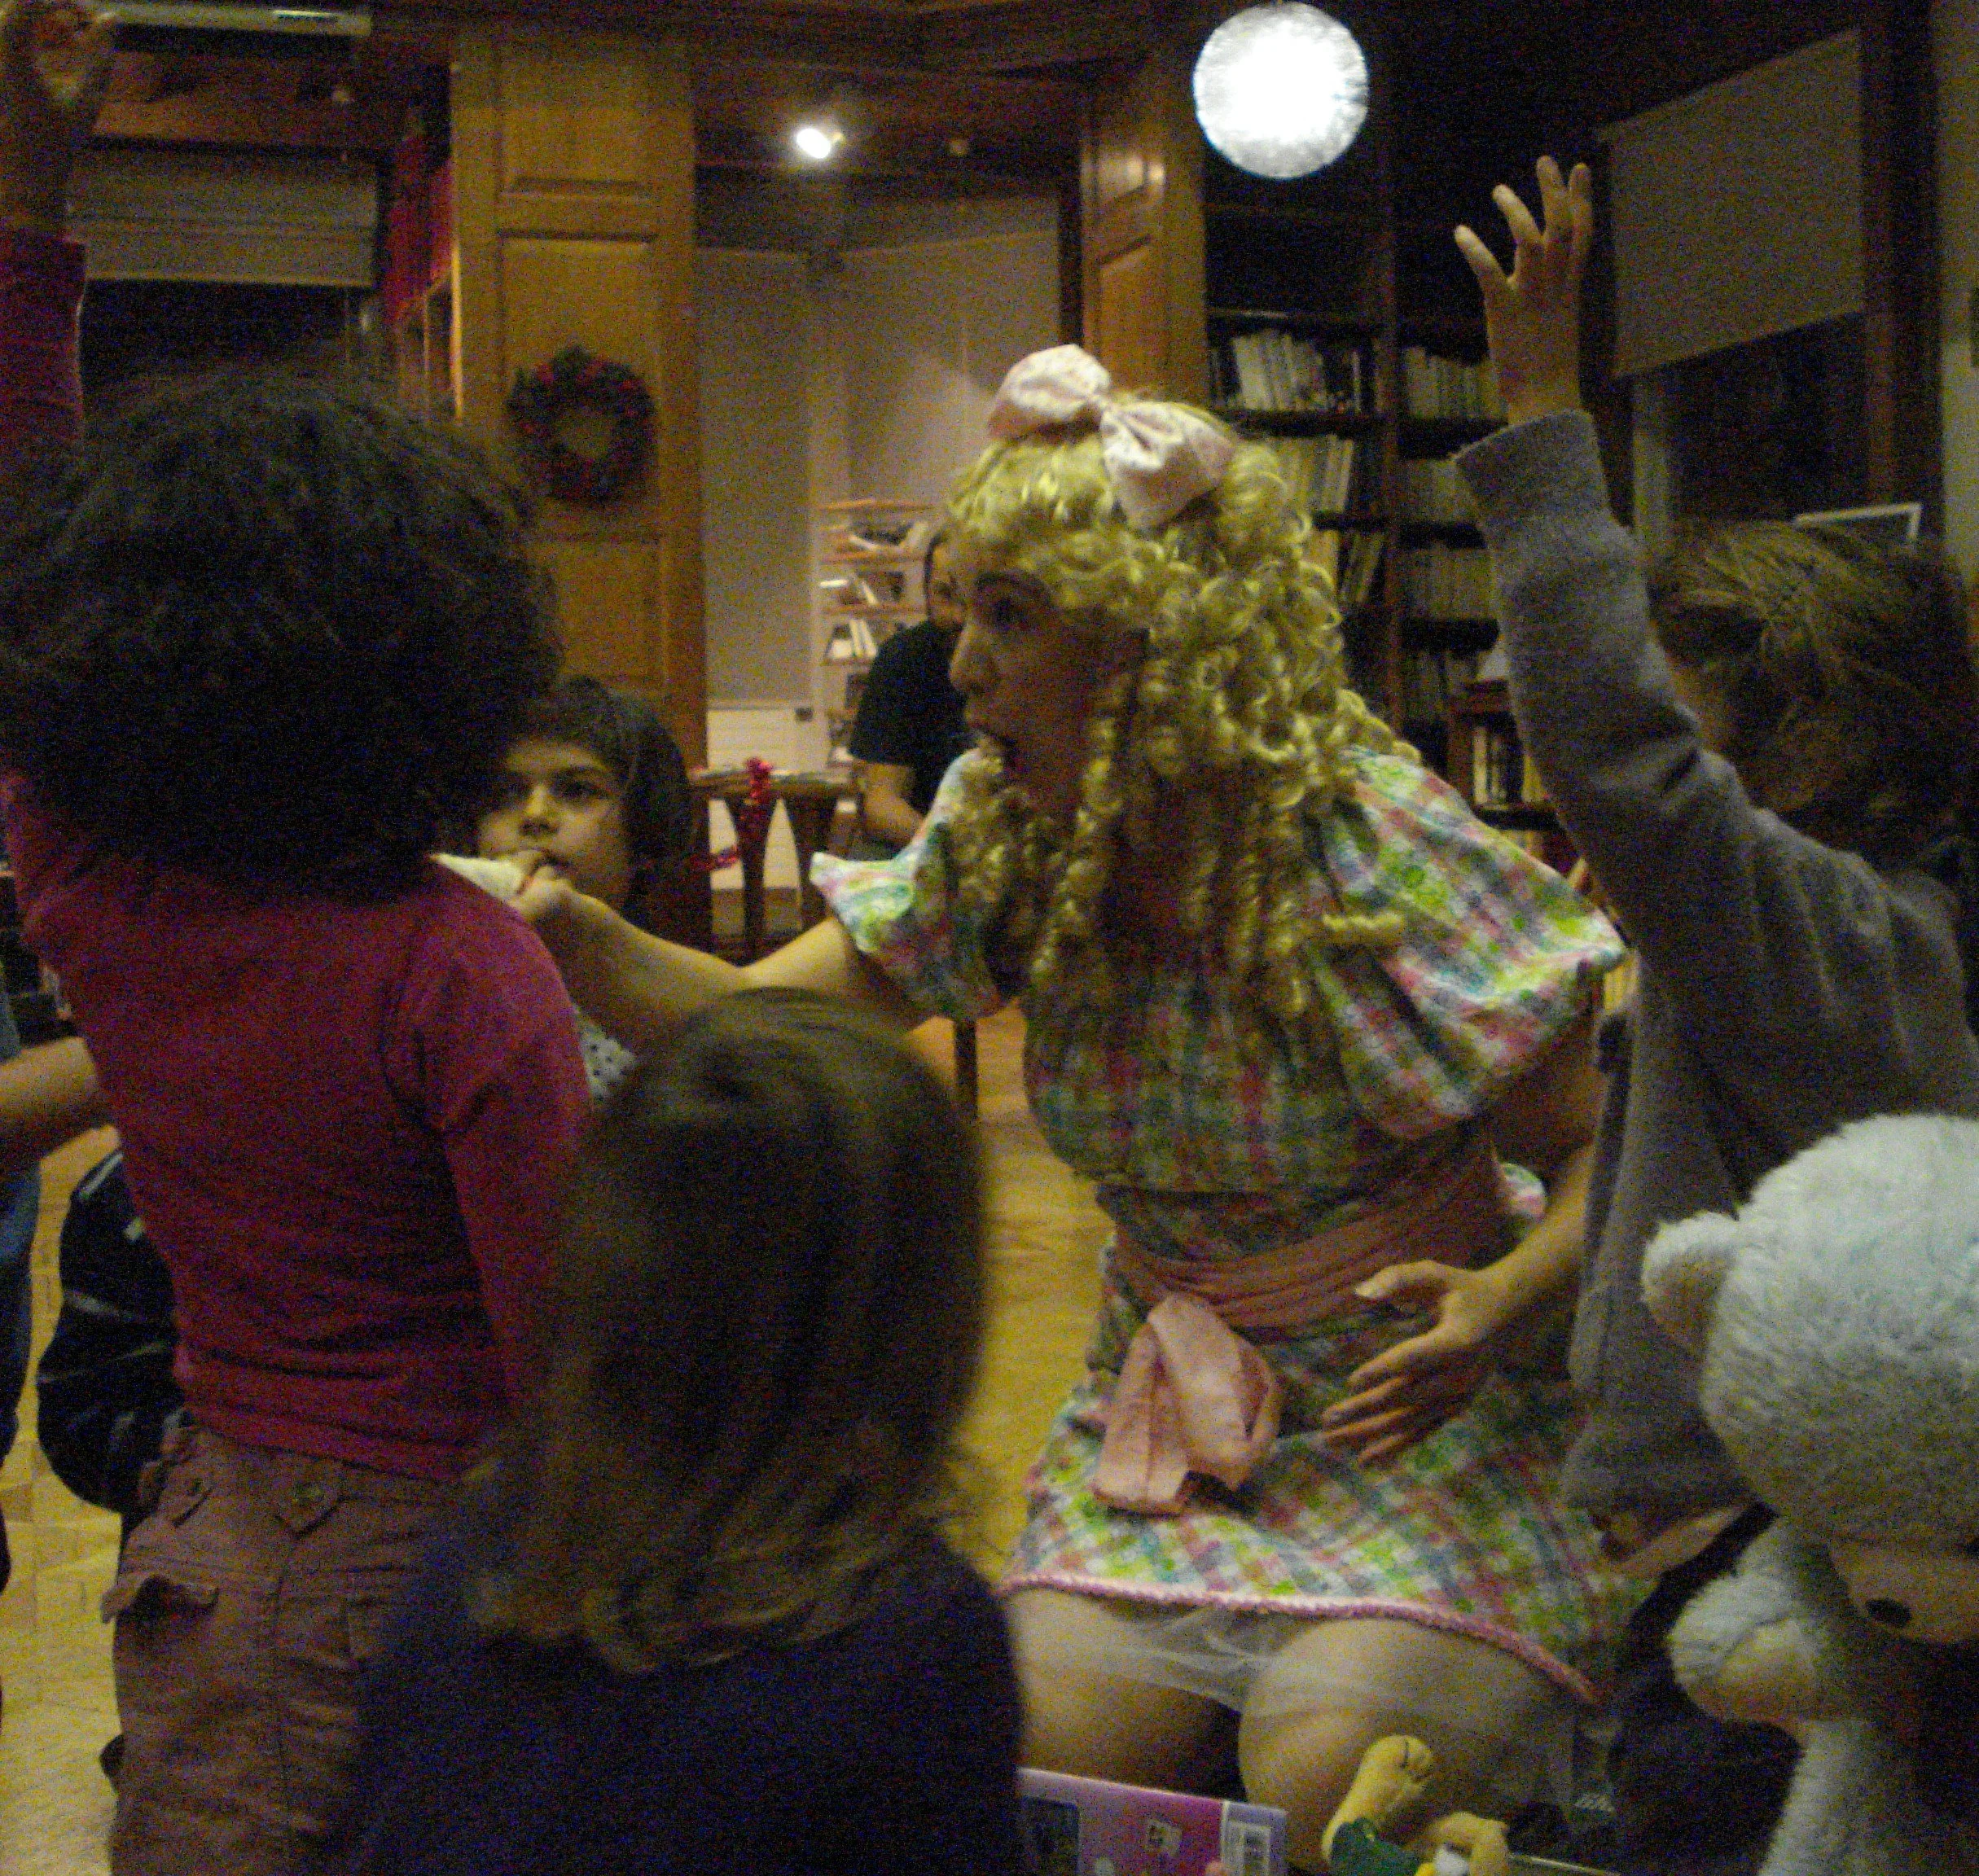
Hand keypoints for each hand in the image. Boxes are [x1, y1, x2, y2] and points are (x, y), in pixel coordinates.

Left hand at [0, 0, 113, 233]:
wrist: (18, 177)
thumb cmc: (55, 143)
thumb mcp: (87, 99)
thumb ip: (100, 54)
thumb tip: (112, 17)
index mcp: (9, 48)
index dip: (65, 2)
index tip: (91, 20)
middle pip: (20, 6)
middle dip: (52, 11)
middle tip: (81, 35)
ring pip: (10, 19)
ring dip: (39, 24)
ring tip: (67, 48)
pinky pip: (5, 38)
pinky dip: (26, 39)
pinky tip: (47, 58)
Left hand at [1320, 1261, 1514, 1462]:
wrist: (1510, 1314)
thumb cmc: (1463, 1290)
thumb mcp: (1435, 1274)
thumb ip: (1398, 1278)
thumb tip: (1361, 1293)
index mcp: (1457, 1341)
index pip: (1414, 1358)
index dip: (1384, 1370)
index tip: (1351, 1381)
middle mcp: (1460, 1375)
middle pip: (1405, 1396)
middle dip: (1364, 1409)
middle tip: (1327, 1419)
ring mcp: (1460, 1396)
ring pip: (1410, 1420)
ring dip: (1370, 1433)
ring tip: (1333, 1442)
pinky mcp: (1458, 1407)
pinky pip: (1424, 1430)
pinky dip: (1396, 1446)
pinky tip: (1367, 1458)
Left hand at [1454, 155, 1592, 426]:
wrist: (1544, 398)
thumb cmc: (1547, 364)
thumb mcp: (1554, 318)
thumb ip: (1545, 286)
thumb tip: (1526, 262)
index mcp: (1570, 287)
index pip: (1583, 233)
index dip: (1582, 198)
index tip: (1579, 167)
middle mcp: (1556, 286)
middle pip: (1562, 227)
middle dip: (1554, 191)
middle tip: (1543, 160)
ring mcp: (1532, 298)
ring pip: (1531, 242)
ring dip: (1515, 212)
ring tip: (1498, 190)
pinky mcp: (1505, 312)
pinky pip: (1490, 274)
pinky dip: (1475, 250)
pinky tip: (1460, 232)